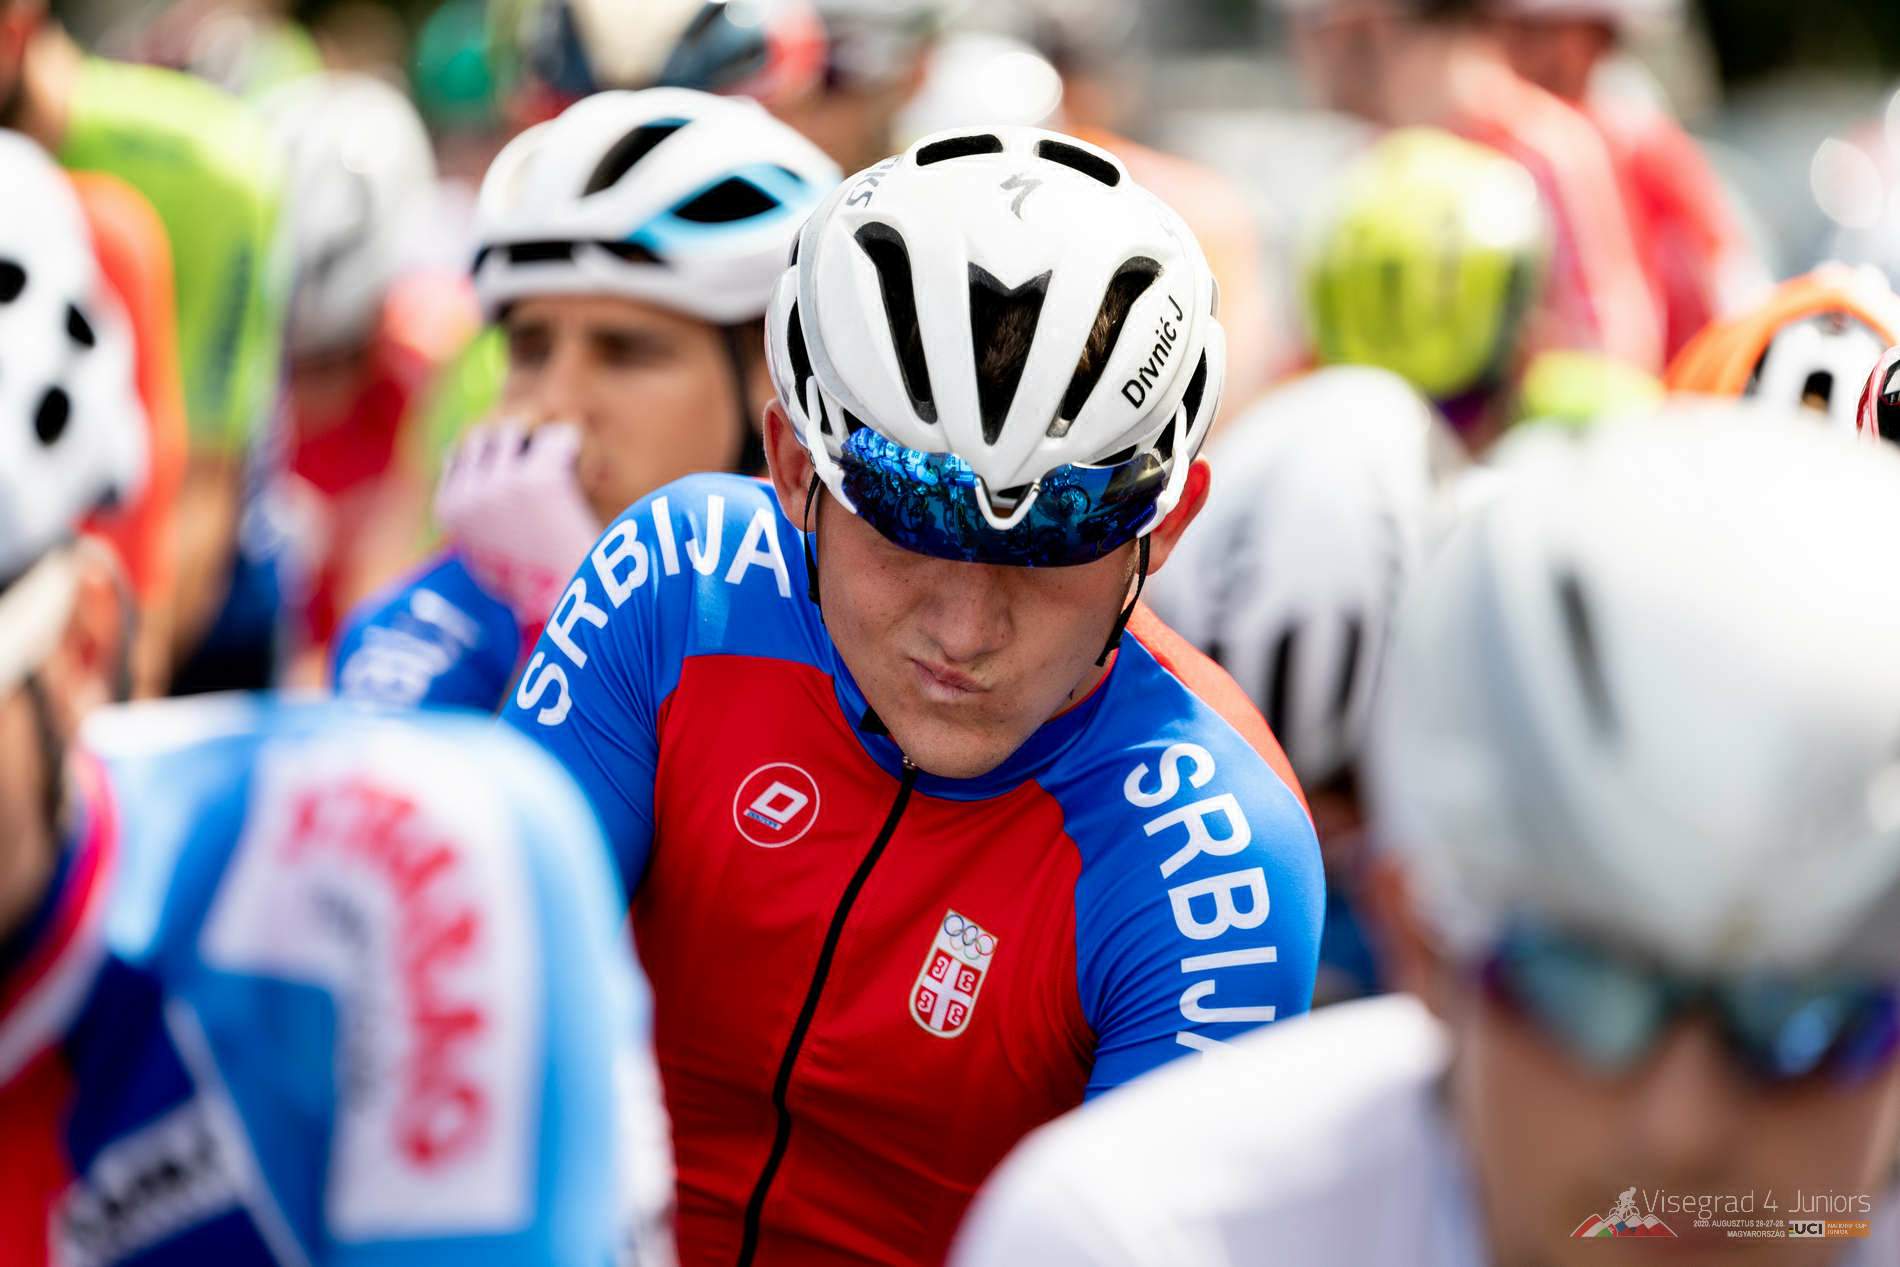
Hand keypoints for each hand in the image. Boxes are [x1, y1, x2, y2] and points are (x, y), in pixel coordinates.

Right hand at [434, 421, 601, 628]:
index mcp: (449, 510)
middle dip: (518, 442)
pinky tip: (584, 467)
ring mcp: (501, 484)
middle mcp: (468, 494)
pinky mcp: (539, 479)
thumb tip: (470, 479)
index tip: (522, 470)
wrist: (571, 610)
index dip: (496, 456)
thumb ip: (477, 522)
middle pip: (489, 434)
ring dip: (543, 442)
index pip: (460, 452)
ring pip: (520, 428)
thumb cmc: (536, 589)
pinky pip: (558, 437)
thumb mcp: (489, 557)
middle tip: (548, 464)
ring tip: (566, 467)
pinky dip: (572, 446)